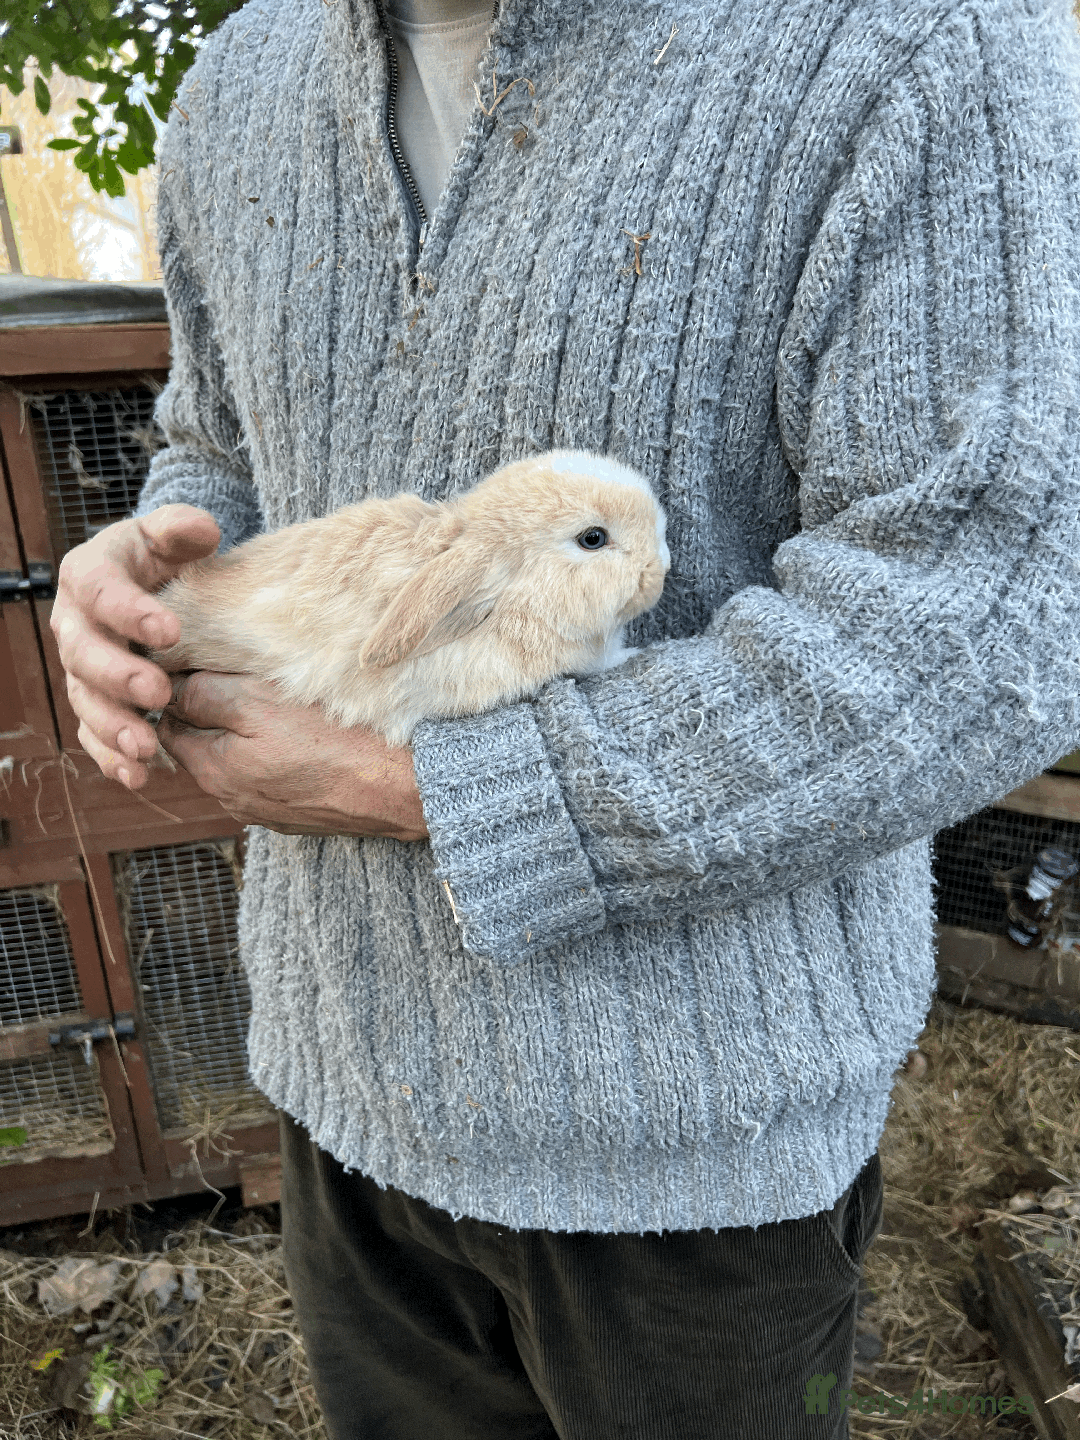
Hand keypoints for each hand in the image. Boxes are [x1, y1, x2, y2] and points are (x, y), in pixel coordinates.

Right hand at [51, 504, 221, 787]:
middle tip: (158, 691)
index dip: (131, 612)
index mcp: (89, 575)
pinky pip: (93, 734)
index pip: (101, 592)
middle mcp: (75, 624)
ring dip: (113, 726)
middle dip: (119, 676)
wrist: (155, 583)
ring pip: (85, 701)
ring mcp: (82, 667)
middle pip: (84, 654)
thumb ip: (182, 528)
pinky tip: (137, 776)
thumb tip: (204, 530)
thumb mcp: (171, 534)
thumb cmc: (164, 556)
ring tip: (146, 747)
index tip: (170, 631)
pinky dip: (111, 757)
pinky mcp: (95, 700)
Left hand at [158, 672, 428, 840]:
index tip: (208, 665)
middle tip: (249, 679)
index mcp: (214, 770)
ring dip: (251, 734)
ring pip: (240, 760)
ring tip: (283, 706)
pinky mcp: (300, 814)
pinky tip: (307, 738)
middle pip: (204, 743)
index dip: (182, 690)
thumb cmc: (333, 739)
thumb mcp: (259, 702)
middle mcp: (232, 799)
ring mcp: (267, 811)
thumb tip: (170, 688)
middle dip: (216, 712)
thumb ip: (206, 695)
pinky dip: (279, 756)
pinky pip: (273, 777)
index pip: (170, 723)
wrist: (402, 788)